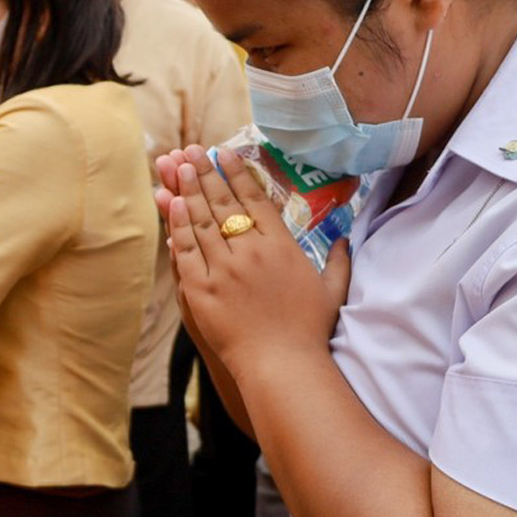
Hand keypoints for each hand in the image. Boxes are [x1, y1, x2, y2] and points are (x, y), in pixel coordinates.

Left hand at [156, 145, 347, 379]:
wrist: (284, 365)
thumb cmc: (311, 331)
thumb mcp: (333, 290)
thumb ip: (339, 260)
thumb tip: (345, 239)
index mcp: (281, 246)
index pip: (256, 200)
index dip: (238, 174)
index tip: (225, 153)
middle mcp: (251, 252)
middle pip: (224, 203)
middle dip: (206, 173)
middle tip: (192, 151)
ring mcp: (224, 270)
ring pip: (201, 221)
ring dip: (188, 191)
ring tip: (177, 168)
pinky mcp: (202, 290)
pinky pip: (186, 251)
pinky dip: (177, 226)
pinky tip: (172, 205)